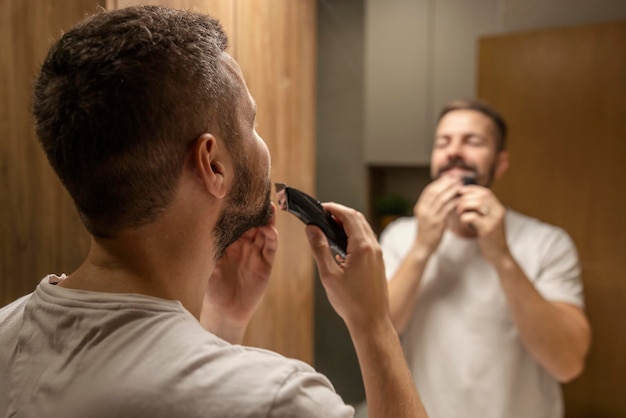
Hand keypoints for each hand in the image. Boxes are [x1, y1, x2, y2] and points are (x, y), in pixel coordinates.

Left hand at [200, 203, 278, 342]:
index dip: (239, 207)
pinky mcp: (265, 265)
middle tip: (259, 194)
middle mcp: (243, 245)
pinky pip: (270, 248)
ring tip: (268, 207)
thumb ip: (209, 245)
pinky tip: (270, 229)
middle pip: (253, 222)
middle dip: (256, 208)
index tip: (239, 192)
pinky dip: (272, 237)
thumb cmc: (211, 288)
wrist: (224, 312)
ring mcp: (256, 254)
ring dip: (267, 219)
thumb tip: (199, 224)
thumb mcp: (206, 263)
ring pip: (264, 231)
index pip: (236, 220)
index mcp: (228, 242)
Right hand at [305, 203, 387, 330]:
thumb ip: (320, 249)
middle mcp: (373, 247)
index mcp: (362, 247)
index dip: (334, 208)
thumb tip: (312, 228)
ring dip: (348, 223)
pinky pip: (367, 240)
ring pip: (364, 228)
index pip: (349, 216)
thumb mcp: (329, 275)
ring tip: (330, 227)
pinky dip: (355, 234)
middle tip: (323, 214)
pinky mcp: (378, 262)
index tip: (321, 207)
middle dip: (340, 213)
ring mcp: (378, 254)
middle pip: (358, 218)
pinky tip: (342, 244)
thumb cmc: (350, 302)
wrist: (371, 321)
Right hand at [413, 176, 461, 255]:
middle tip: (457, 179)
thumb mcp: (426, 217)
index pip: (429, 190)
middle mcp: (423, 210)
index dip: (439, 182)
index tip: (449, 177)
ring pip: (441, 199)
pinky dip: (454, 203)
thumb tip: (442, 194)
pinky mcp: (437, 224)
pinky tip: (460, 200)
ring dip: (452, 191)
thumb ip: (432, 206)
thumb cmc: (426, 232)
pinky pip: (447, 210)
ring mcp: (430, 217)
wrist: (422, 247)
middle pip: (435, 192)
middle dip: (446, 184)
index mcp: (420, 207)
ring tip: (460, 187)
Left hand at [456, 186, 508, 263]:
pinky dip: (464, 218)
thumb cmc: (489, 238)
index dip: (471, 190)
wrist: (499, 255)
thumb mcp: (488, 220)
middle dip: (465, 199)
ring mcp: (494, 219)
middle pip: (480, 195)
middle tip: (458, 208)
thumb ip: (481, 210)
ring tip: (460, 214)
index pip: (485, 191)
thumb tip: (465, 197)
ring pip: (476, 203)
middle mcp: (498, 211)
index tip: (460, 195)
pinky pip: (472, 217)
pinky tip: (465, 225)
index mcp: (498, 208)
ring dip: (463, 207)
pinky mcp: (488, 229)